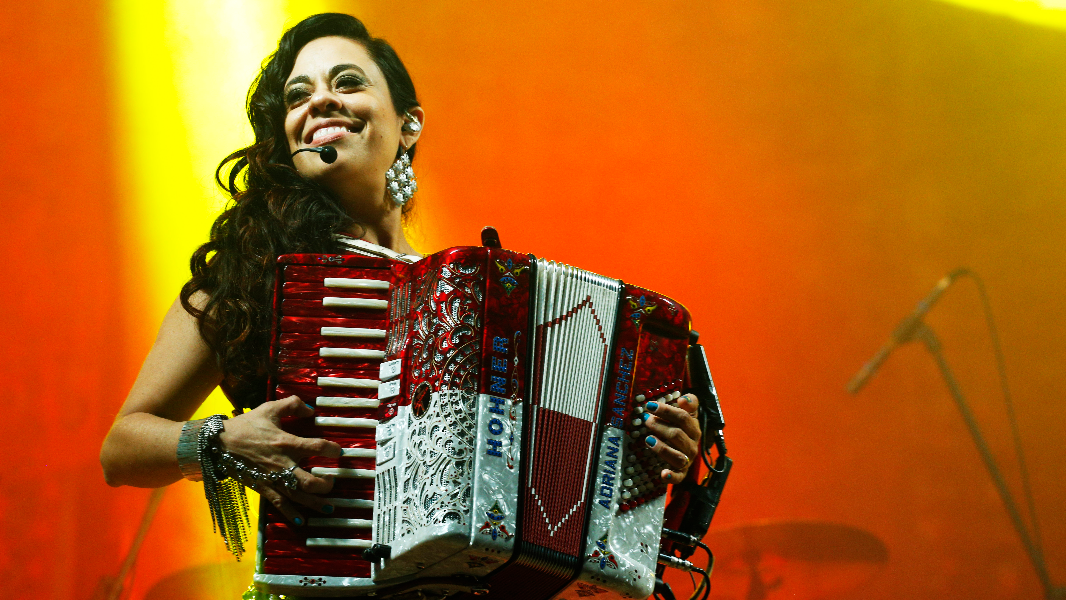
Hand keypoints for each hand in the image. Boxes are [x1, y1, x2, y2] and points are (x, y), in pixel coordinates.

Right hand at [218, 395, 341, 524]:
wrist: (219, 444)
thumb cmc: (246, 425)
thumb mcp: (270, 408)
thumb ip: (292, 404)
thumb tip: (311, 411)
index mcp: (287, 443)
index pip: (317, 447)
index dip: (332, 450)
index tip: (338, 452)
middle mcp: (283, 464)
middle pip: (310, 481)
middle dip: (326, 484)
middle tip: (332, 481)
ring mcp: (273, 479)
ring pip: (298, 496)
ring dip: (316, 503)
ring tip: (329, 507)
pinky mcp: (263, 488)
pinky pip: (279, 504)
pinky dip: (290, 515)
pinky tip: (301, 522)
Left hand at [642, 393, 700, 482]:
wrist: (688, 453)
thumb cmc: (683, 430)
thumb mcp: (688, 415)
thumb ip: (689, 404)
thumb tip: (684, 398)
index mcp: (694, 429)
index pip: (683, 418)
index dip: (666, 410)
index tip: (650, 405)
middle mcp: (692, 445)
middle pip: (677, 435)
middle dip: (660, 426)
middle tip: (646, 420)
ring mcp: (687, 460)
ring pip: (678, 455)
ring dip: (662, 448)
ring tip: (648, 440)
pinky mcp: (681, 473)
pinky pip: (678, 477)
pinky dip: (671, 476)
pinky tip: (663, 474)